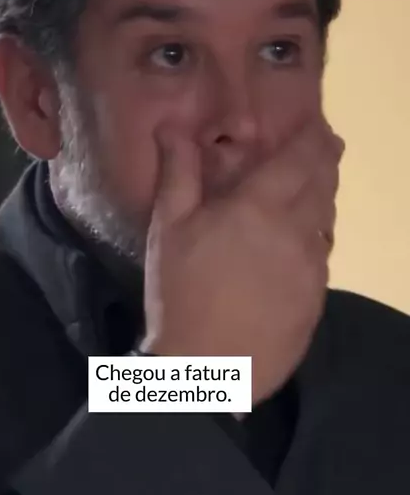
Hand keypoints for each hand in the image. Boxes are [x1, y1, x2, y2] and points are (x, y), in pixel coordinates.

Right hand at [141, 117, 344, 405]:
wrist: (207, 370)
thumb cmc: (180, 294)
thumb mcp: (168, 228)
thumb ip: (179, 172)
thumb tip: (173, 126)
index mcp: (261, 208)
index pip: (301, 158)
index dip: (313, 137)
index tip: (316, 123)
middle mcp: (298, 232)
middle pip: (324, 185)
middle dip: (325, 160)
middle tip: (322, 146)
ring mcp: (312, 268)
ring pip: (327, 221)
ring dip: (322, 198)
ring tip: (310, 189)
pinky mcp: (316, 299)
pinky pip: (322, 257)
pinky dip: (315, 238)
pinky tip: (298, 243)